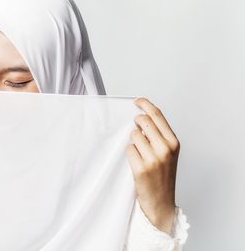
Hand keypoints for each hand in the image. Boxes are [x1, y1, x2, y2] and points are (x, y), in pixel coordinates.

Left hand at [126, 97, 179, 233]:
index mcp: (174, 142)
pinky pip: (129, 149)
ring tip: (141, 154)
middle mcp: (165, 148)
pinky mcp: (141, 168)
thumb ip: (158, 135)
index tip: (137, 100)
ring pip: (134, 135)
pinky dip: (130, 154)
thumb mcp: (168, 153)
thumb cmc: (163, 176)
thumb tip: (141, 119)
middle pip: (143, 121)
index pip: (157, 115)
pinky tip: (136, 163)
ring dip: (134, 142)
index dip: (145, 104)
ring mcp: (153, 158)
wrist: (161, 202)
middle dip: (136, 124)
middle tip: (137, 131)